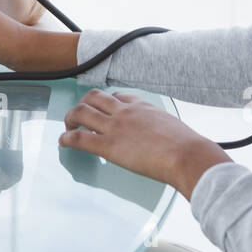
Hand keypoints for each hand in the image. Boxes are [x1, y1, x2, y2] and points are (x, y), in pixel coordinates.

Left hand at [59, 90, 232, 198]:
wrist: (187, 155)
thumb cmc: (188, 147)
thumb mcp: (174, 128)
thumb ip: (163, 129)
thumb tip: (170, 140)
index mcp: (142, 106)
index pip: (118, 96)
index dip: (106, 102)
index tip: (103, 109)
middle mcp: (125, 112)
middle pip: (94, 97)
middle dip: (83, 104)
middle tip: (79, 116)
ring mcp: (115, 127)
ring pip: (81, 112)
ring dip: (70, 118)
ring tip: (68, 126)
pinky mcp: (108, 146)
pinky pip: (80, 138)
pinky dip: (67, 138)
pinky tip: (63, 142)